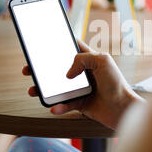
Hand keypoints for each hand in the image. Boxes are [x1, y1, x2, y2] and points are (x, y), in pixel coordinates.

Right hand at [22, 40, 142, 129]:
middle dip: (42, 70)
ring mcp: (81, 89)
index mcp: (90, 60)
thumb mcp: (102, 61)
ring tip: (33, 90)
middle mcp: (84, 74)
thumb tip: (67, 73)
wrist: (123, 109)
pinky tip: (53, 107)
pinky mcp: (81, 104)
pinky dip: (58, 107)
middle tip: (29, 70)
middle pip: (58, 69)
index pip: (72, 48)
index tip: (42, 42)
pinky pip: (65, 105)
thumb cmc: (117, 83)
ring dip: (44, 90)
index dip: (59, 45)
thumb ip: (83, 58)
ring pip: (57, 89)